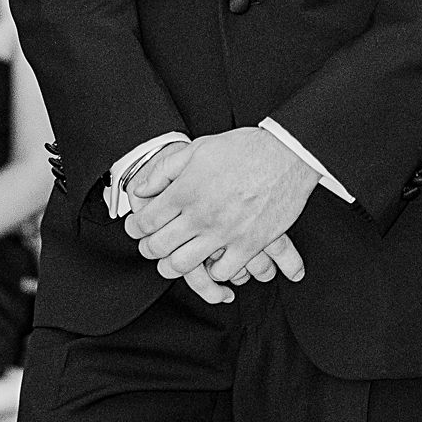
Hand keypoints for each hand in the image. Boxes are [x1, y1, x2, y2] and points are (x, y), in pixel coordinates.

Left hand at [126, 128, 314, 294]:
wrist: (286, 154)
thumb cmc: (243, 148)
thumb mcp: (197, 149)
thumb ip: (165, 170)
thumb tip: (141, 189)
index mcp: (185, 191)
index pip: (146, 221)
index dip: (135, 228)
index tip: (136, 229)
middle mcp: (200, 215)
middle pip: (159, 247)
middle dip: (148, 250)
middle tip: (149, 247)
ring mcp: (224, 233)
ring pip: (183, 265)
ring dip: (173, 266)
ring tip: (172, 262)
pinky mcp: (248, 244)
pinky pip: (222, 272)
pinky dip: (213, 272)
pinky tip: (211, 262)